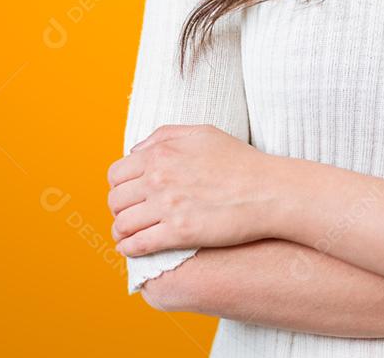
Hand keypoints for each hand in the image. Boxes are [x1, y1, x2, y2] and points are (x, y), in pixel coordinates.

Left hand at [106, 124, 282, 256]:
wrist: (267, 190)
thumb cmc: (239, 160)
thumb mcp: (201, 133)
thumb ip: (164, 136)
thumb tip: (135, 151)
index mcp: (161, 153)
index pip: (117, 173)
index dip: (119, 186)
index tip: (128, 195)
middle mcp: (158, 178)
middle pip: (116, 200)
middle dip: (119, 209)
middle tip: (129, 216)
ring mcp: (168, 206)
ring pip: (122, 224)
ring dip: (121, 232)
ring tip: (127, 236)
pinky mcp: (179, 233)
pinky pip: (139, 245)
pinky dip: (129, 249)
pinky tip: (132, 249)